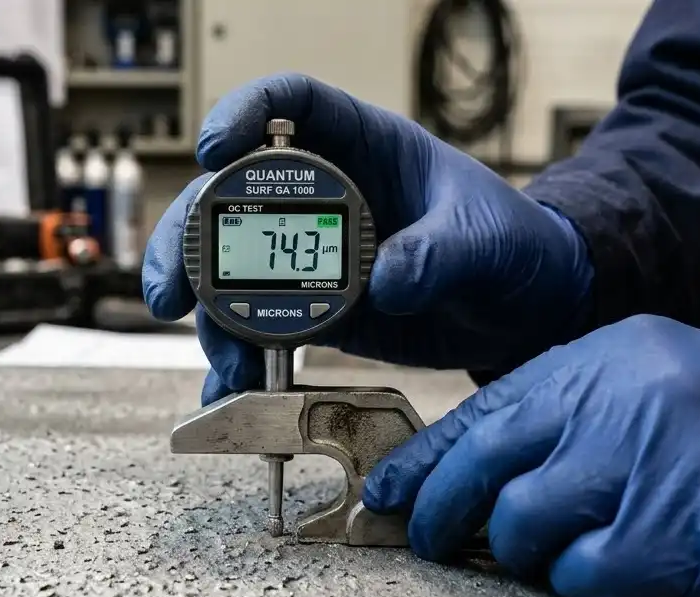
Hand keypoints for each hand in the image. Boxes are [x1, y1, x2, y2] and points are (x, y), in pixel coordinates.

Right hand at [142, 73, 592, 404]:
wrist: (525, 306)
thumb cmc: (512, 245)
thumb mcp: (484, 239)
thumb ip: (438, 254)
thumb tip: (383, 284)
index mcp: (366, 148)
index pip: (292, 106)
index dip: (243, 114)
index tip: (213, 150)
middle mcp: (327, 196)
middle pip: (232, 197)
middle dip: (190, 240)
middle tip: (173, 290)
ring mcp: (317, 256)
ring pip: (233, 270)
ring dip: (211, 316)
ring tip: (226, 362)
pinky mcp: (321, 310)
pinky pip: (265, 328)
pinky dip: (243, 358)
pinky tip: (231, 387)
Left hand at [362, 315, 699, 596]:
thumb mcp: (653, 382)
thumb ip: (572, 410)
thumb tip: (489, 460)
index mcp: (601, 360)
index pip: (485, 411)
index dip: (426, 457)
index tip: (389, 490)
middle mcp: (611, 403)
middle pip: (483, 465)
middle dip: (440, 510)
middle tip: (424, 538)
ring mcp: (638, 467)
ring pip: (520, 525)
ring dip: (525, 552)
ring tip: (562, 548)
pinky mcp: (667, 538)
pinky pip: (578, 576)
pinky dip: (582, 582)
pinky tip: (616, 567)